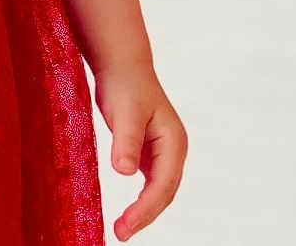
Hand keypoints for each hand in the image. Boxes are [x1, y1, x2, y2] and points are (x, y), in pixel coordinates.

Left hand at [94, 63, 186, 240]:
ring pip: (158, 190)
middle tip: (121, 232)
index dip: (146, 208)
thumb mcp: (124, 111)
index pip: (163, 184)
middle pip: (164, 192)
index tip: (125, 225)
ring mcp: (163, 152)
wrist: (121, 65)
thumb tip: (124, 172)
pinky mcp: (149, 152)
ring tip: (122, 228)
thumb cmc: (124, 84)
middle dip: (145, 215)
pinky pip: (149, 183)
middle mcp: (173, 150)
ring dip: (144, 211)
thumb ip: (125, 141)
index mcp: (174, 142)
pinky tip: (127, 212)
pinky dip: (140, 199)